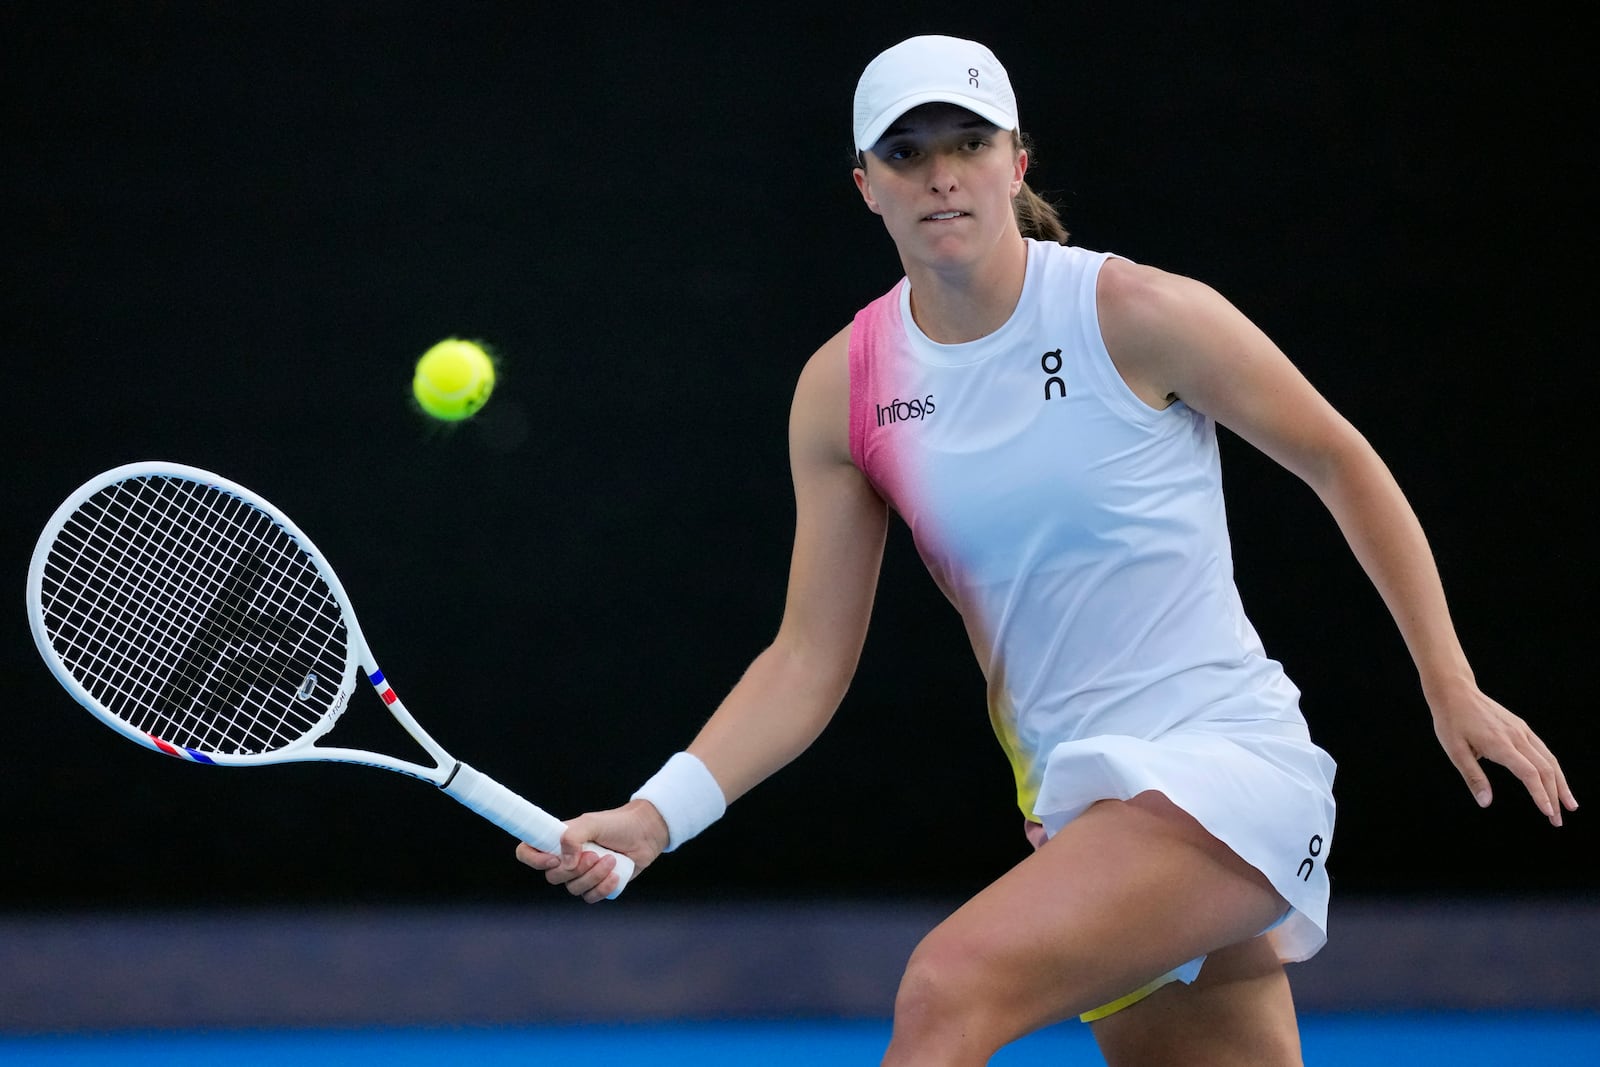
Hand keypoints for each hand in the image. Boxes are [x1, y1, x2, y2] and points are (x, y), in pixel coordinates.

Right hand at [516, 799, 670, 902]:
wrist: (645, 833)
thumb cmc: (617, 824)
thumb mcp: (592, 823)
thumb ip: (573, 837)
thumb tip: (565, 863)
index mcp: (558, 841)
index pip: (528, 852)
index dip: (534, 860)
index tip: (553, 859)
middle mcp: (566, 858)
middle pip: (553, 877)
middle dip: (576, 869)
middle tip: (595, 854)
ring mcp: (582, 874)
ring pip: (574, 889)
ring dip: (594, 876)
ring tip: (611, 860)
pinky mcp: (598, 885)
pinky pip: (590, 897)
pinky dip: (603, 888)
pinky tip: (616, 875)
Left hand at [1430, 684, 1576, 825]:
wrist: (1455, 691)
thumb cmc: (1451, 721)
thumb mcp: (1454, 751)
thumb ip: (1473, 777)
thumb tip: (1486, 802)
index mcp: (1500, 744)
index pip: (1529, 773)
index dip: (1540, 795)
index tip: (1548, 813)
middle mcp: (1517, 737)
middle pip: (1545, 770)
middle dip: (1555, 796)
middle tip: (1558, 820)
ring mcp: (1521, 730)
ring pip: (1549, 760)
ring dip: (1561, 784)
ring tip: (1569, 804)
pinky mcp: (1521, 727)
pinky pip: (1543, 750)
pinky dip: (1553, 768)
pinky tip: (1556, 779)